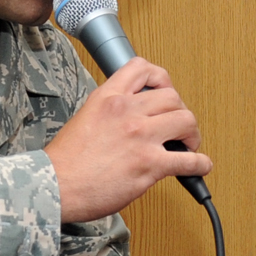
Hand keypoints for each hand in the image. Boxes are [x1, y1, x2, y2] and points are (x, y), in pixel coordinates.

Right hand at [44, 57, 212, 223]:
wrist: (55, 186)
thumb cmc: (65, 162)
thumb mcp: (84, 118)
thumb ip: (109, 112)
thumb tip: (131, 118)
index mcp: (108, 98)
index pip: (142, 69)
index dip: (161, 78)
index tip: (166, 90)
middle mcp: (126, 112)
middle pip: (172, 97)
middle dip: (180, 112)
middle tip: (179, 126)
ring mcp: (140, 136)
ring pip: (186, 120)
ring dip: (193, 134)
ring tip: (189, 144)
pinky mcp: (150, 164)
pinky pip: (190, 160)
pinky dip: (201, 164)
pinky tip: (199, 167)